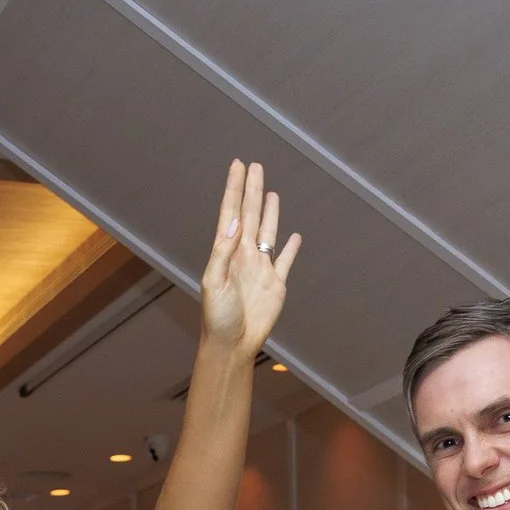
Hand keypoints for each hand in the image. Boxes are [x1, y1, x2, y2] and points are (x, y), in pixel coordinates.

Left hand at [200, 160, 300, 356]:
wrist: (233, 344)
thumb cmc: (217, 317)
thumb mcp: (214, 283)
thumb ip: (222, 252)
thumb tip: (234, 224)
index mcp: (226, 252)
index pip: (230, 213)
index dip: (234, 189)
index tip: (237, 166)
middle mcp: (243, 255)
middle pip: (250, 214)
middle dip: (252, 190)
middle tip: (255, 166)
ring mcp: (261, 268)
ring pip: (267, 231)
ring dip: (270, 212)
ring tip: (270, 192)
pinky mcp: (276, 284)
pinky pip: (286, 260)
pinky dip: (292, 248)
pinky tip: (295, 236)